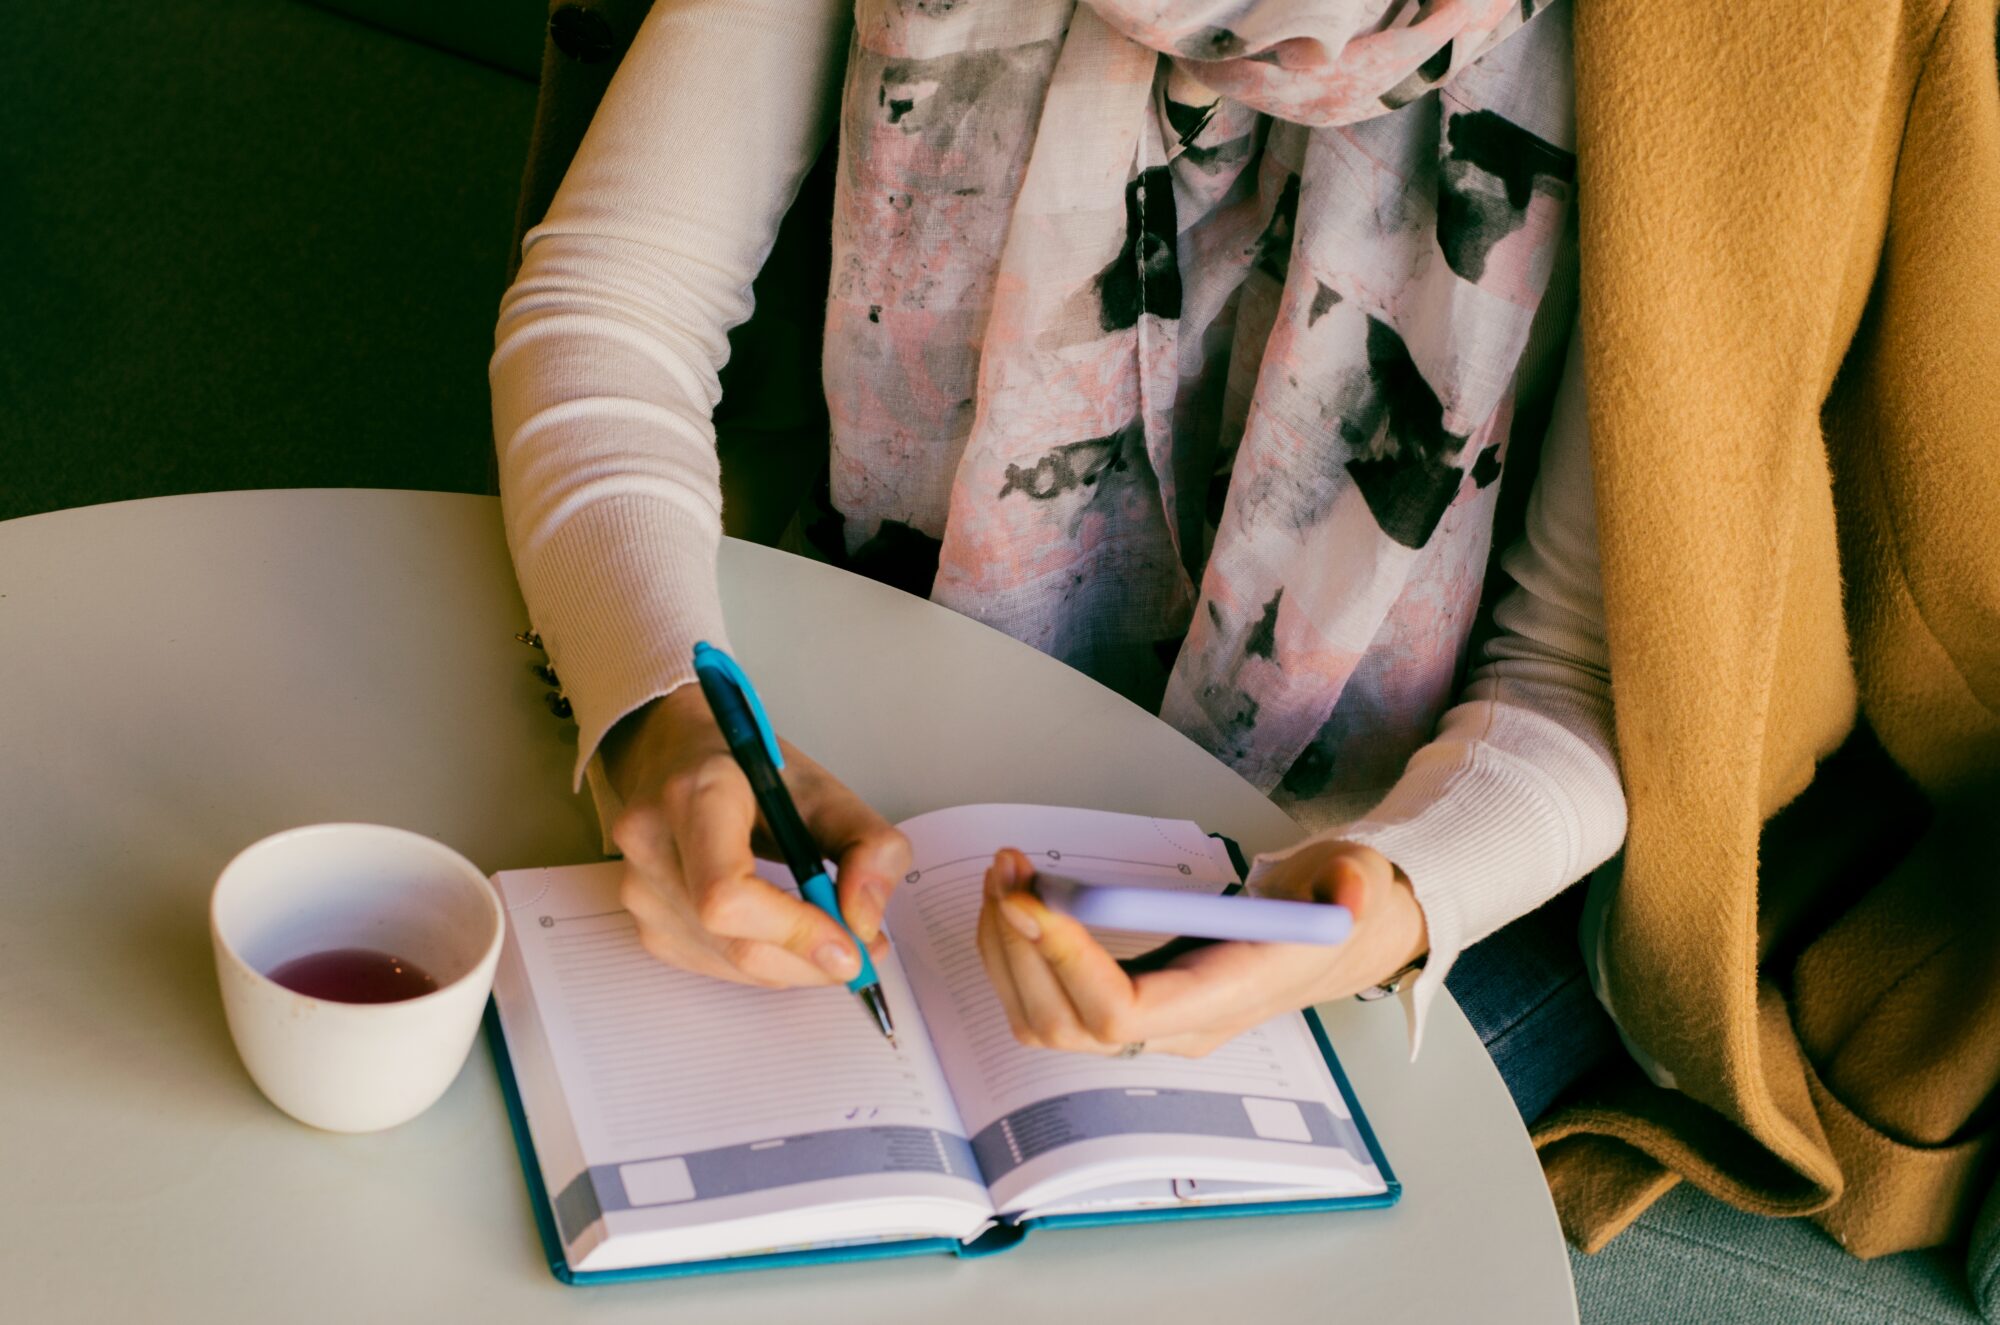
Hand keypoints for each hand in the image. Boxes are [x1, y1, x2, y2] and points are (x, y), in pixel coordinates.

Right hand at [600, 685, 910, 987]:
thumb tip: (865, 923)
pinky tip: (781, 931)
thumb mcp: (825, 788)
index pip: (728, 893)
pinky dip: (763, 963)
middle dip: (810, 959)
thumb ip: (869, 847)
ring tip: (828, 931)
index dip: (794, 932)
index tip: (853, 946)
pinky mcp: (643, 920)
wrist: (677, 752)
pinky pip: (715, 967)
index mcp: (695, 794)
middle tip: (863, 950)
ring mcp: (638, 887)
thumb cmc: (748, 769)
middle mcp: (652, 843)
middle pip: (733, 940)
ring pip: (730, 964)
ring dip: (793, 964)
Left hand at [975, 841, 1428, 1056]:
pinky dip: (1016, 951)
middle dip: (1019, 947)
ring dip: (1006, 949)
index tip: (1033, 900)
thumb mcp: (1357, 885)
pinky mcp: (1123, 1006)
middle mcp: (1177, 1028)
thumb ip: (1352, 888)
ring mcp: (1146, 1025)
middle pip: (1065, 1023)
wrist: (1328, 943)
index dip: (1066, 964)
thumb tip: (1345, 895)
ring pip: (1043, 1019)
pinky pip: (1045, 1002)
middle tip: (1006, 871)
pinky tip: (1017, 898)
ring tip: (1004, 874)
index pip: (1124, 1014)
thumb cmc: (1329, 913)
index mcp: (1228, 997)